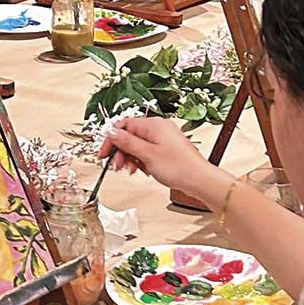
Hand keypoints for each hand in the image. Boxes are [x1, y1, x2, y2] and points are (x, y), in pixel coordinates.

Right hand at [99, 116, 215, 193]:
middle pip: (129, 135)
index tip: (104, 153)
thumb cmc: (179, 167)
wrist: (199, 180)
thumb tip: (112, 133)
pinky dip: (141, 160)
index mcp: (153, 124)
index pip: (123, 125)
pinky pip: (147, 150)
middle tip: (117, 166)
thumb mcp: (147, 154)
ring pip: (137, 144)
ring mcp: (163, 138)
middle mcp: (158, 128)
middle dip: (121, 151)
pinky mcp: (166, 148)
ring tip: (132, 170)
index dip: (111, 140)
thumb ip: (127, 142)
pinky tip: (142, 170)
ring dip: (130, 157)